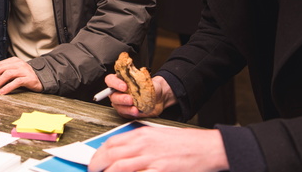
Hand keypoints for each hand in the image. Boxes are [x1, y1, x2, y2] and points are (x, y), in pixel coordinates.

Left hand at [0, 57, 42, 94]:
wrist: (41, 79)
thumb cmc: (25, 77)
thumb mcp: (14, 72)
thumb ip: (3, 73)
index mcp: (12, 60)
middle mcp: (17, 63)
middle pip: (0, 68)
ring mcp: (24, 70)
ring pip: (7, 74)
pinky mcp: (29, 78)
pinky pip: (16, 81)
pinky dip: (8, 87)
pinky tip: (2, 92)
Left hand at [87, 127, 227, 171]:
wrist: (207, 148)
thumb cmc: (185, 144)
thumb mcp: (158, 136)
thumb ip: (140, 144)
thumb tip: (122, 153)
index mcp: (142, 134)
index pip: (111, 142)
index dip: (98, 154)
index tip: (94, 161)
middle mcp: (144, 144)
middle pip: (111, 154)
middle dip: (97, 165)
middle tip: (93, 171)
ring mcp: (152, 158)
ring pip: (119, 167)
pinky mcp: (161, 171)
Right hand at [106, 74, 175, 118]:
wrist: (158, 97)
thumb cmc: (150, 87)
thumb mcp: (146, 80)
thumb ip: (140, 80)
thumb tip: (138, 79)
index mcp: (120, 80)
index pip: (110, 80)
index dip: (115, 83)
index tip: (124, 86)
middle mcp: (118, 91)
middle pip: (112, 95)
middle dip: (121, 98)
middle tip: (130, 99)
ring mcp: (121, 102)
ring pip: (117, 106)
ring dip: (126, 108)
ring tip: (135, 108)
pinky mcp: (125, 111)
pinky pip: (124, 113)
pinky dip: (130, 113)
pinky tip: (136, 111)